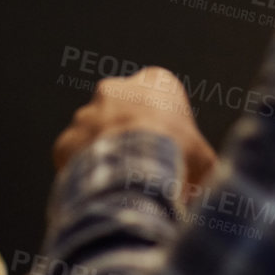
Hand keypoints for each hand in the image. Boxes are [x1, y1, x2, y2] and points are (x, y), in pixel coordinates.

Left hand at [53, 67, 216, 203]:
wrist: (134, 169)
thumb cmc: (175, 155)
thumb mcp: (206, 160)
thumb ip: (201, 164)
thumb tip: (205, 189)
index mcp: (155, 84)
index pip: (159, 94)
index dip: (164, 125)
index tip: (168, 148)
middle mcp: (115, 90)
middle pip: (122, 113)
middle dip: (130, 137)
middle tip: (144, 168)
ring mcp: (87, 114)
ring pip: (96, 136)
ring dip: (107, 155)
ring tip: (123, 184)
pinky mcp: (67, 140)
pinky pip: (76, 158)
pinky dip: (86, 174)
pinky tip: (102, 191)